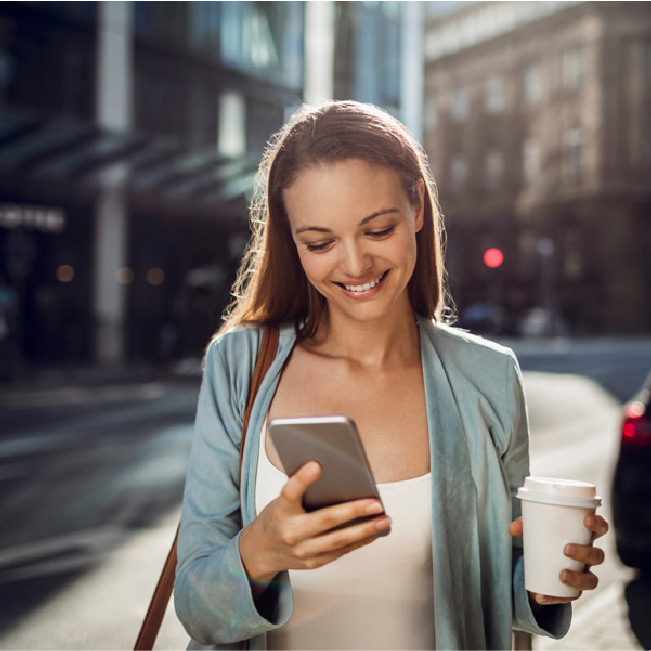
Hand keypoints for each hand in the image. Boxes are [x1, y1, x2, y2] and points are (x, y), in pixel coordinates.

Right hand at [239, 461, 389, 584]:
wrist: (260, 552)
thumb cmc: (276, 519)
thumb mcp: (281, 501)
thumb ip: (301, 491)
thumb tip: (334, 476)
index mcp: (280, 511)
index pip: (290, 492)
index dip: (302, 479)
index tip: (316, 465)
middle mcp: (291, 532)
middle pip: (326, 520)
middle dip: (354, 511)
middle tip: (375, 503)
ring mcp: (302, 550)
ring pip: (339, 540)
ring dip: (365, 530)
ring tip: (383, 520)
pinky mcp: (313, 562)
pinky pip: (340, 551)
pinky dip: (358, 541)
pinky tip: (372, 533)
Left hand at [509, 513, 608, 605]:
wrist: (543, 559)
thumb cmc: (545, 535)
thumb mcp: (535, 528)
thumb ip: (525, 526)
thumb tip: (513, 528)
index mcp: (585, 535)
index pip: (601, 527)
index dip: (598, 523)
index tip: (586, 520)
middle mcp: (589, 555)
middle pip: (598, 555)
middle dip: (585, 552)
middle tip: (566, 549)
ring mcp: (584, 573)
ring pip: (592, 580)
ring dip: (578, 578)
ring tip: (561, 575)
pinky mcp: (574, 589)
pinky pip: (571, 596)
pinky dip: (556, 597)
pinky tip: (541, 596)